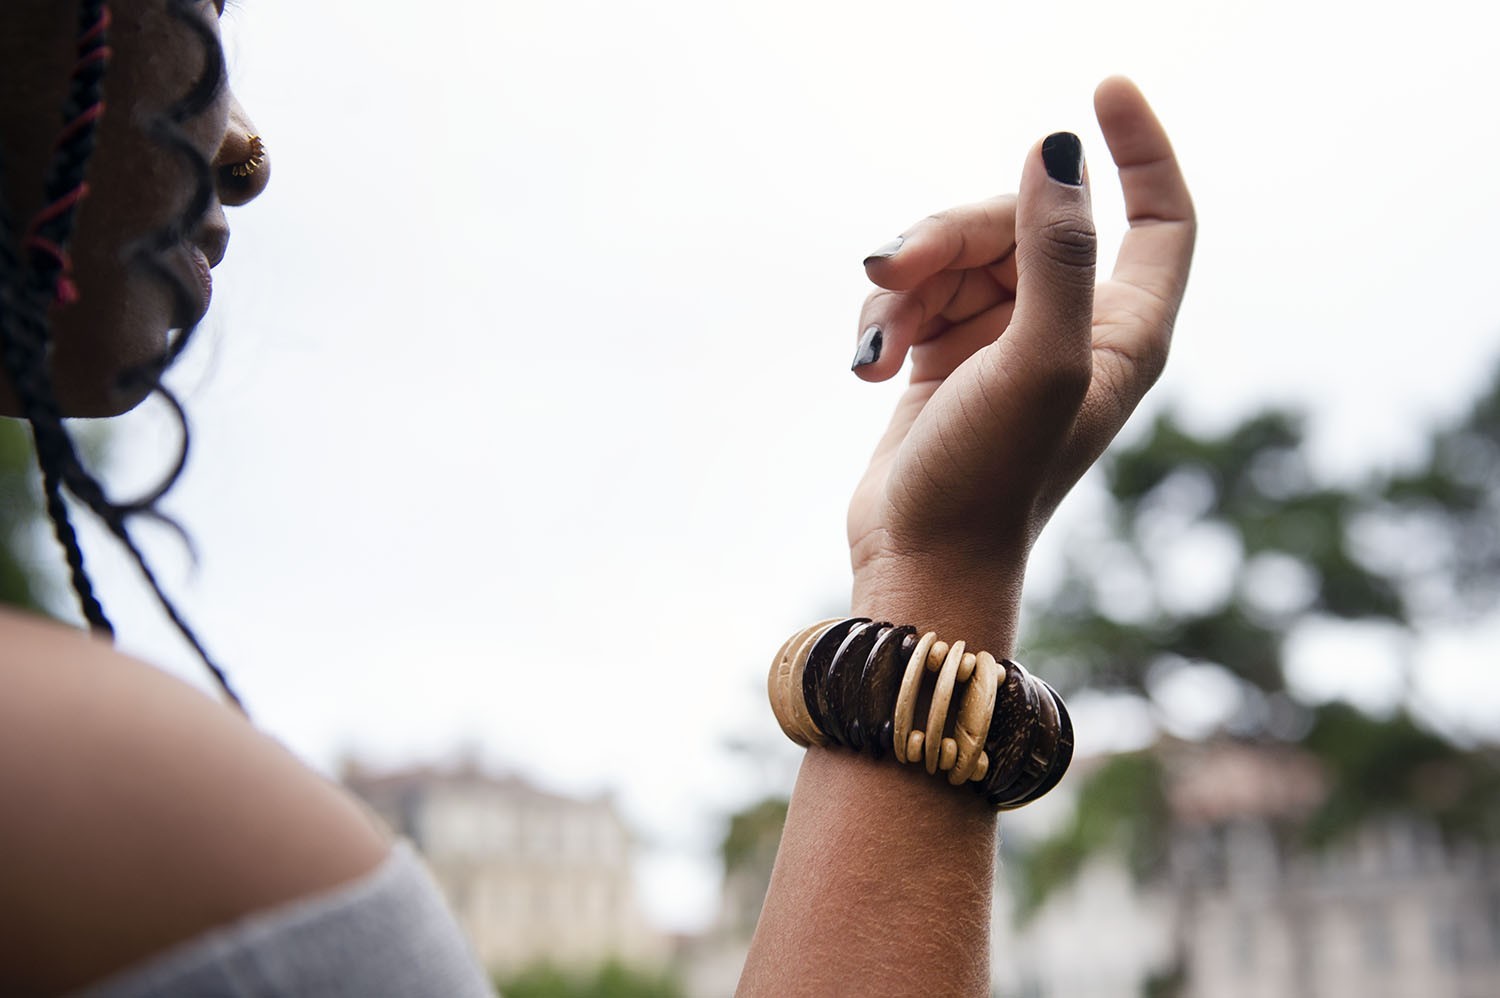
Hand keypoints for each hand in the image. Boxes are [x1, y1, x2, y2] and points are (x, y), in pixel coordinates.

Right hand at [846, 77, 1194, 650]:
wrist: (918, 559)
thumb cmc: (992, 479)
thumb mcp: (1037, 360)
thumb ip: (1058, 252)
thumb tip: (1058, 148)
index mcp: (1126, 331)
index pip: (1162, 216)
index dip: (1143, 149)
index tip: (1104, 88)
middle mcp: (1073, 326)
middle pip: (1023, 220)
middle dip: (948, 234)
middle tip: (887, 271)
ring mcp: (1007, 337)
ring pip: (958, 253)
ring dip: (905, 287)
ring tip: (877, 348)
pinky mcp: (947, 352)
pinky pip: (918, 292)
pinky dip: (887, 319)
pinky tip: (870, 367)